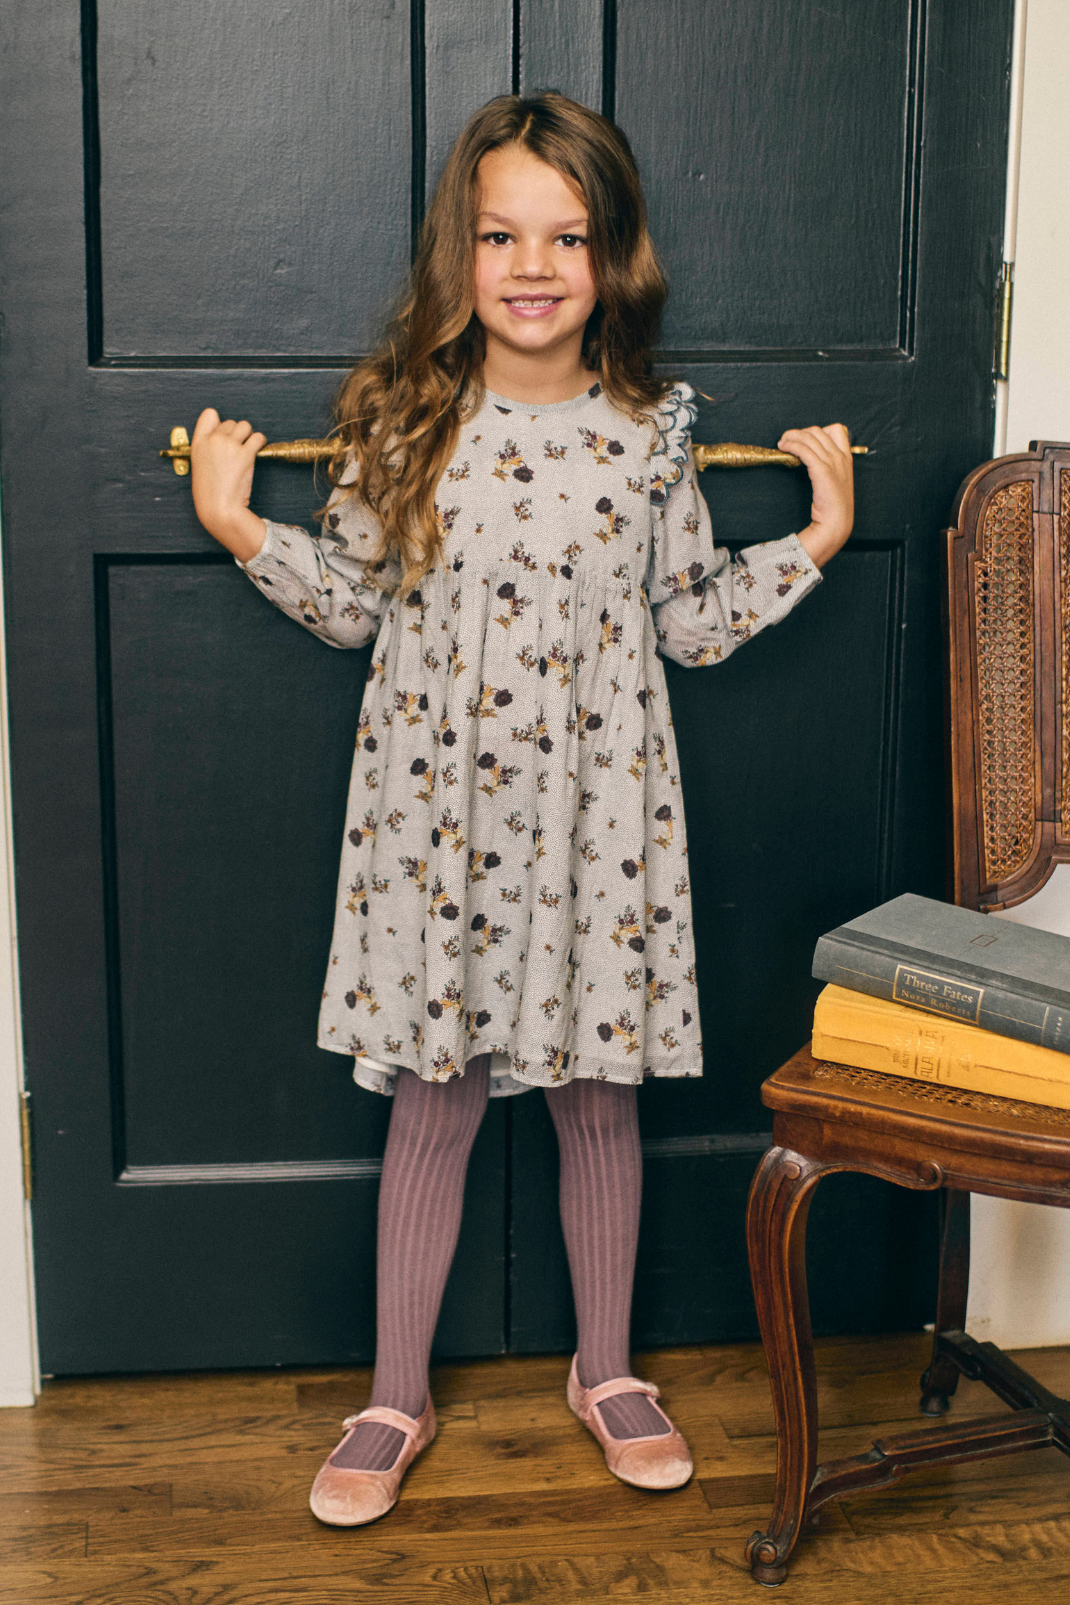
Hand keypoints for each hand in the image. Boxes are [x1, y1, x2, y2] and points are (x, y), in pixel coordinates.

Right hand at [190, 409, 267, 561]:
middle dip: (236, 434)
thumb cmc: (210, 493)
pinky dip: (260, 443)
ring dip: (249, 436)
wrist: (220, 509)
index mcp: (198, 442)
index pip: (209, 414)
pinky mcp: (246, 454)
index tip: (224, 436)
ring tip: (248, 450)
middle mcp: (213, 440)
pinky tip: (257, 452)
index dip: (219, 423)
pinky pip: (258, 437)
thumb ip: (208, 449)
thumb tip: (224, 438)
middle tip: (237, 452)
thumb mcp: (200, 466)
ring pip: (245, 426)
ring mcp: (230, 445)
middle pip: (231, 422)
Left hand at [777, 423, 853, 567]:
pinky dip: (792, 445)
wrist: (837, 522)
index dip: (818, 431)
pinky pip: (804, 450)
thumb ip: (827, 468)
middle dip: (800, 432)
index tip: (806, 440)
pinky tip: (783, 448)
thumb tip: (809, 459)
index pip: (837, 429)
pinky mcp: (822, 470)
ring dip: (792, 436)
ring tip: (781, 442)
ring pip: (809, 437)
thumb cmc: (833, 505)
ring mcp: (833, 462)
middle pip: (818, 431)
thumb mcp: (835, 481)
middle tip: (787, 438)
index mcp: (847, 457)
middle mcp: (841, 456)